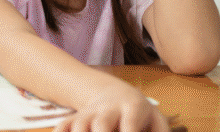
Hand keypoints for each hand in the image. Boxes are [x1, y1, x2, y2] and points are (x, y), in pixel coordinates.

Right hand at [53, 80, 168, 131]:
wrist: (112, 93)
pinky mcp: (74, 118)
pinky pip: (63, 126)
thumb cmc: (140, 115)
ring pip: (79, 124)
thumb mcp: (156, 120)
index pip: (130, 124)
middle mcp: (108, 108)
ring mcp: (89, 112)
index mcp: (132, 107)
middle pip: (101, 123)